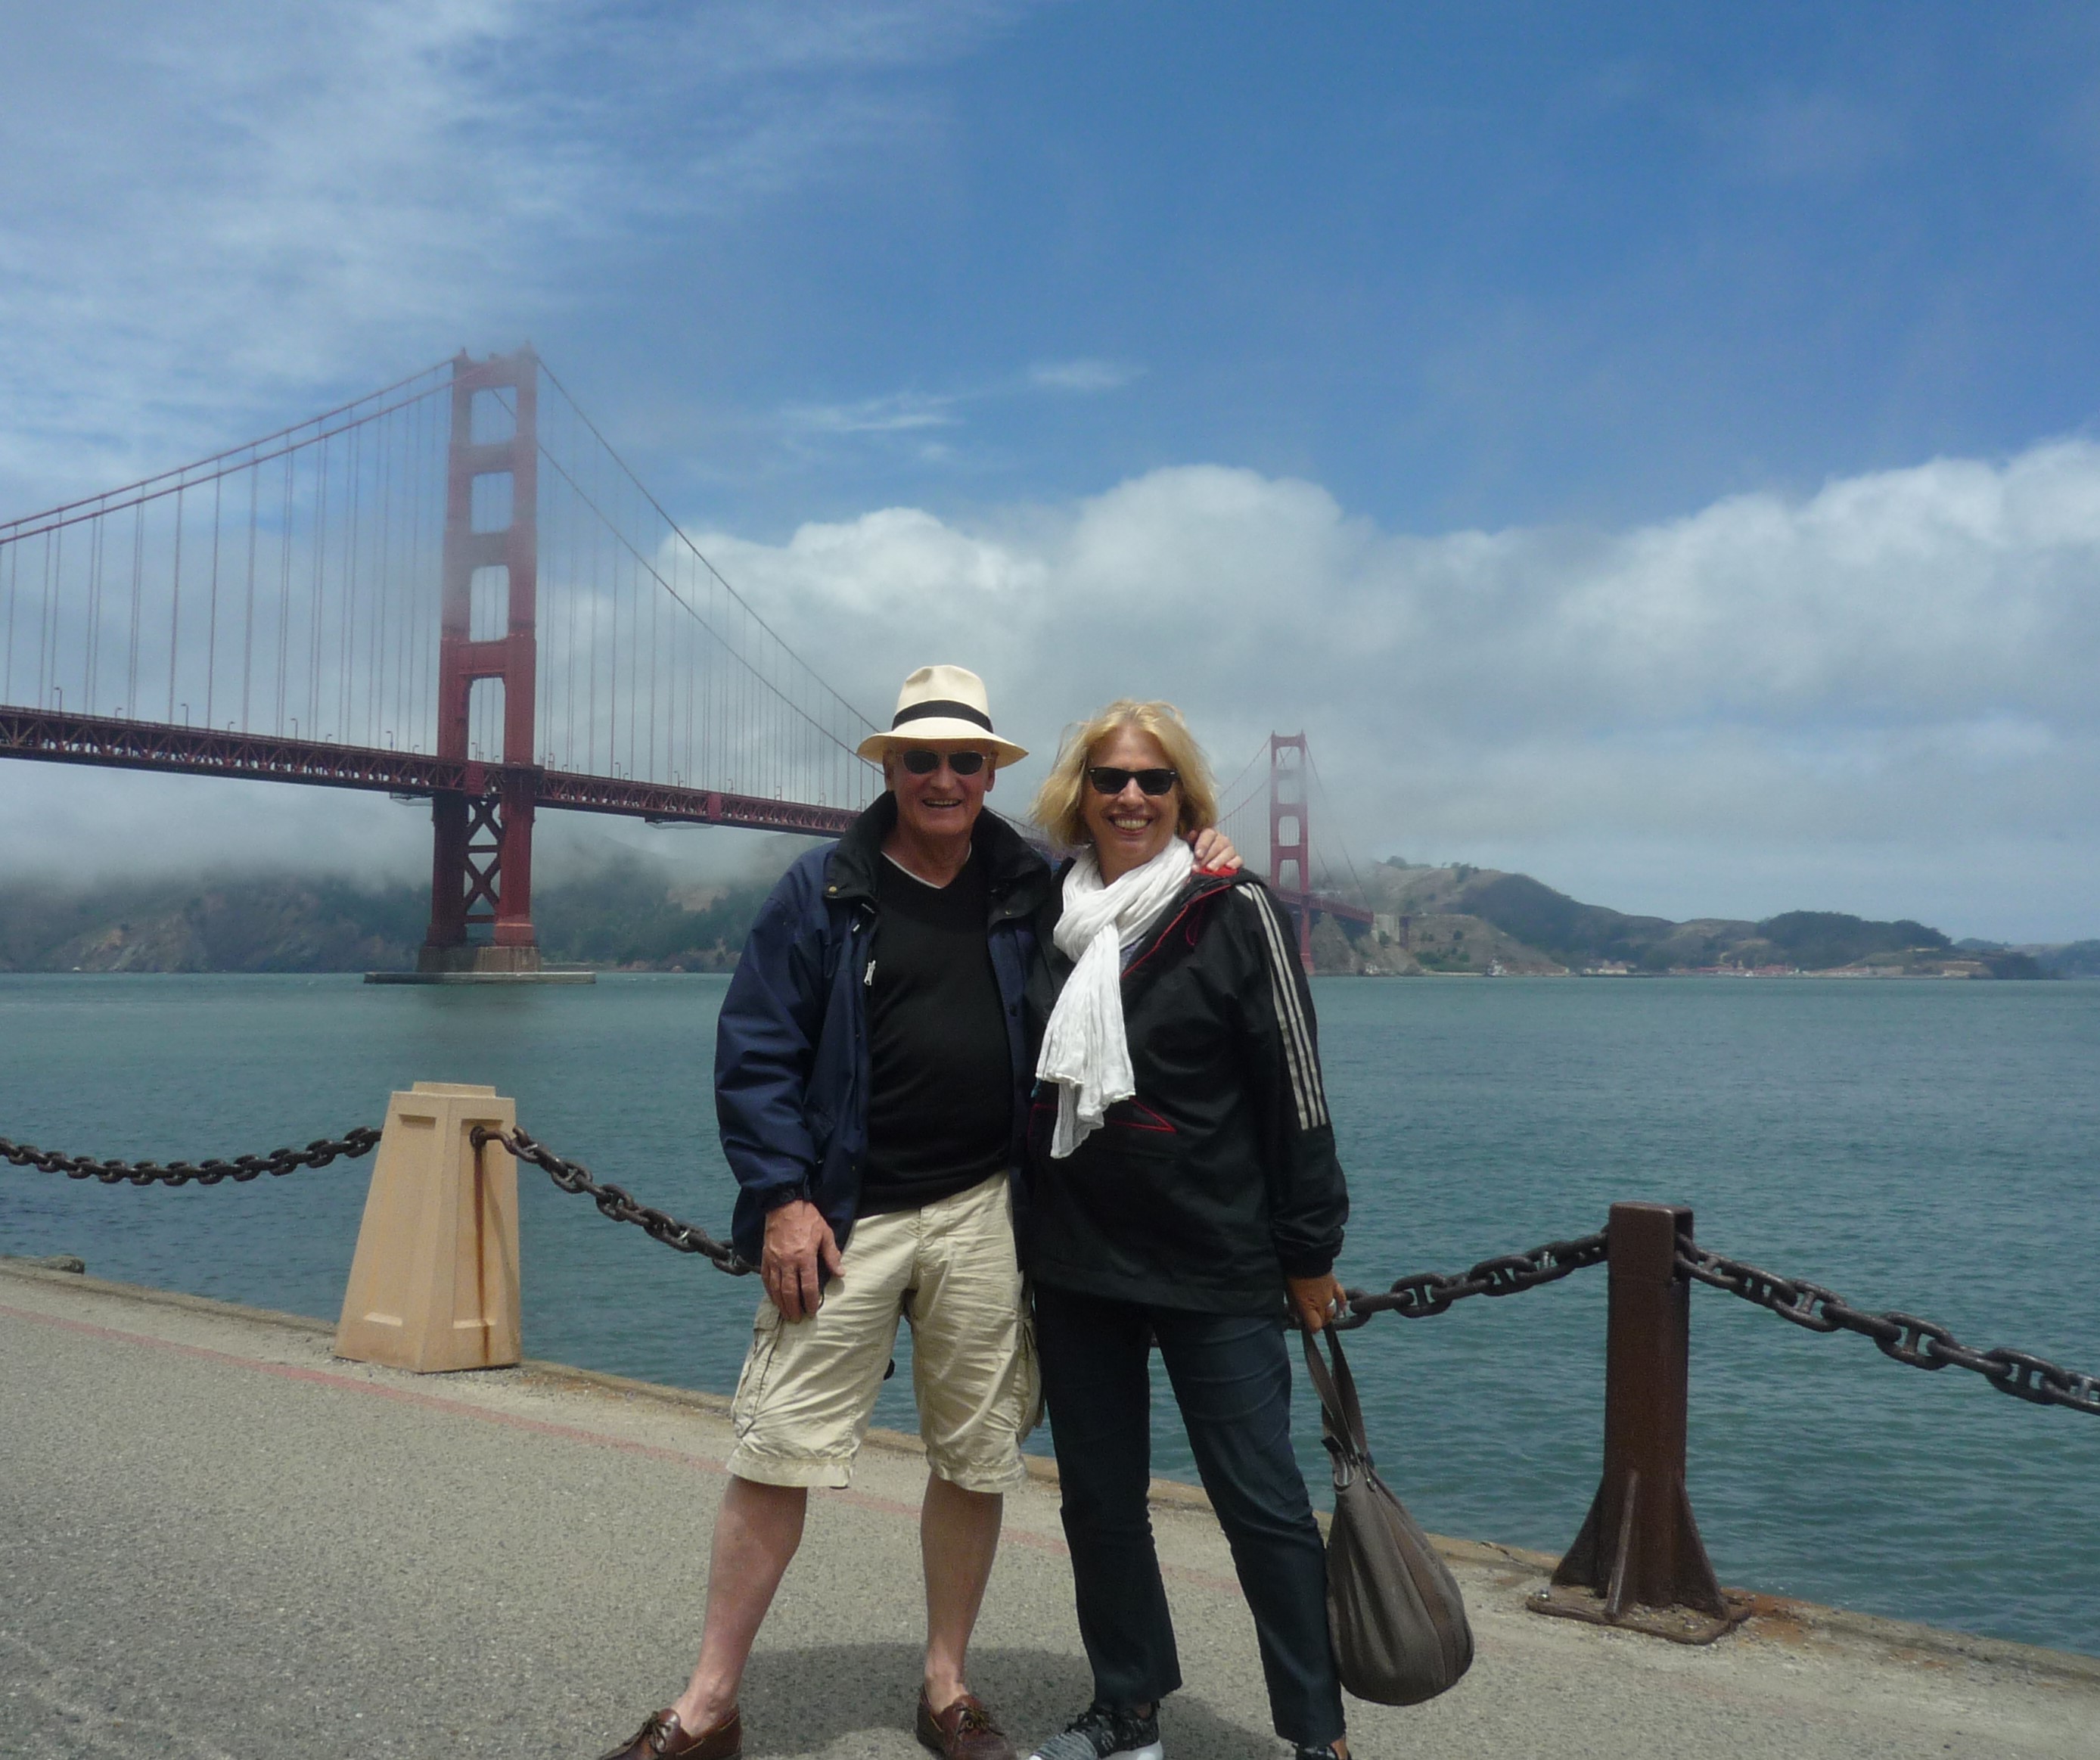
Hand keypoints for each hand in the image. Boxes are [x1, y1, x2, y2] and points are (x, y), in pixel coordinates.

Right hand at [762, 1199, 842, 1320]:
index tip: (812, 1312)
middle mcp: (788, 1262)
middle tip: (797, 1319)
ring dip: (781, 1304)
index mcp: (805, 1257)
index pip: (808, 1286)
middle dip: (794, 1308)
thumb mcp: (825, 1233)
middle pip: (790, 1292)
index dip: (810, 1302)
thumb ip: (832, 1255)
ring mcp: (774, 1260)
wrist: (784, 1204)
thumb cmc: (808, 1218)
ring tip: (786, 1314)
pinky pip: (765, 1278)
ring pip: (776, 1288)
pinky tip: (773, 1298)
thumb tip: (841, 1273)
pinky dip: (769, 1291)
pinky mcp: (765, 1256)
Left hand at [1189, 826, 1241, 873]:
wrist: (1203, 866)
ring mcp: (1230, 849)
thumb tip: (1192, 834)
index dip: (1203, 844)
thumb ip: (1189, 841)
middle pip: (1218, 845)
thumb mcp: (1189, 847)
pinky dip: (1234, 863)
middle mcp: (1221, 839)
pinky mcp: (1237, 859)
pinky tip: (1229, 867)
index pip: (1208, 834)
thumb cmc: (1195, 856)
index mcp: (1209, 834)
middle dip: (1208, 857)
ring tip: (1211, 869)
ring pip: (1228, 852)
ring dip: (1219, 861)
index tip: (1198, 855)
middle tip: (1200, 867)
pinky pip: (1238, 859)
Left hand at [1288, 1271, 1345, 1332]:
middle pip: (1324, 1320)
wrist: (1306, 1255)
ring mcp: (1330, 1295)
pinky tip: (1341, 1310)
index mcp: (1309, 1306)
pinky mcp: (1335, 1285)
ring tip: (1322, 1313)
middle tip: (1312, 1318)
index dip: (1311, 1328)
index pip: (1315, 1326)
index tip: (1306, 1325)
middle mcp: (1322, 1303)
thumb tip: (1295, 1313)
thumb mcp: (1290, 1292)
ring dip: (1328, 1315)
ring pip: (1333, 1312)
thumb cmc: (1294, 1274)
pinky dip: (1341, 1305)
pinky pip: (1341, 1299)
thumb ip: (1294, 1305)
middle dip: (1318, 1321)